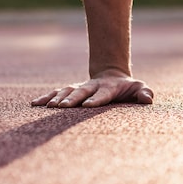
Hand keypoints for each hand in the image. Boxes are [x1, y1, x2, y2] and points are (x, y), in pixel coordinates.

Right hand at [31, 72, 152, 107]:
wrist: (112, 76)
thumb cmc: (128, 88)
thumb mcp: (139, 88)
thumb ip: (144, 93)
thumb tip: (148, 100)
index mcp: (109, 87)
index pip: (102, 94)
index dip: (96, 99)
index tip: (88, 106)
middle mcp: (92, 86)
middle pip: (81, 92)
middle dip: (72, 99)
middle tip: (63, 107)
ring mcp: (79, 88)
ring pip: (66, 91)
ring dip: (57, 98)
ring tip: (48, 107)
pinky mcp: (70, 91)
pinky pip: (56, 93)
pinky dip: (46, 98)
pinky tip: (34, 104)